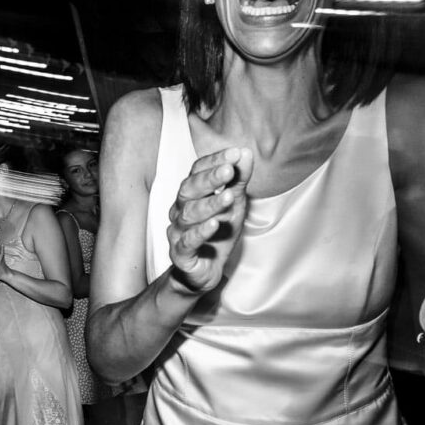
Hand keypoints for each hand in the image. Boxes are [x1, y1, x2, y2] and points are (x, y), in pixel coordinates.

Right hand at [166, 147, 252, 294]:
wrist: (206, 272)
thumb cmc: (217, 234)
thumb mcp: (234, 204)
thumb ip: (238, 180)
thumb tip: (245, 153)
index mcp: (191, 194)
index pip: (197, 171)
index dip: (214, 161)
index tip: (235, 153)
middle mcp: (180, 210)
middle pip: (189, 189)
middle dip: (210, 179)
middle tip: (229, 170)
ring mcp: (178, 232)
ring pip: (189, 215)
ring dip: (210, 204)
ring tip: (229, 197)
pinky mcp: (181, 255)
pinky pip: (188, 242)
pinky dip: (201, 233)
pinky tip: (214, 224)